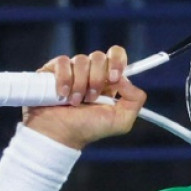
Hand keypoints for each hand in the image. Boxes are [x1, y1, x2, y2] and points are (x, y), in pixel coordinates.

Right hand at [21, 45, 145, 148]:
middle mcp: (91, 71)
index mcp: (109, 79)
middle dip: (97, 79)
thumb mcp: (121, 121)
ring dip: (80, 84)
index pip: (116, 54)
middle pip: (99, 57)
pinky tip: (62, 95)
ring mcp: (73, 70)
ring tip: (75, 102)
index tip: (113, 78)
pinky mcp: (54, 70)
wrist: (60, 135)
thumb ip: (135, 100)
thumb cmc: (89, 129)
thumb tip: (125, 78)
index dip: (116, 62)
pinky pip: (63, 62)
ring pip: (81, 60)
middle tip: (91, 98)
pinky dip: (64, 79)